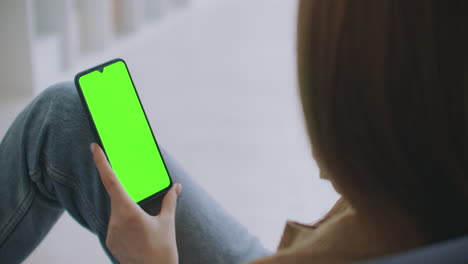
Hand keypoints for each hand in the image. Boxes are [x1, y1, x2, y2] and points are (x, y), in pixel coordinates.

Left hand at [90, 142, 181, 263]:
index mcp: (128, 212)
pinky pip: (116, 225)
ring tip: (146, 227)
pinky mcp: (110, 242)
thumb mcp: (168, 222)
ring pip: (117, 211)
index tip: (94, 147)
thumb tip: (177, 187)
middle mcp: (115, 221)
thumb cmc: (163, 250)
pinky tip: (139, 234)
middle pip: (117, 197)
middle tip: (139, 202)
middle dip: (127, 193)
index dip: (101, 162)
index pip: (111, 181)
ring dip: (129, 210)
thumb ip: (170, 201)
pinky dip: (126, 223)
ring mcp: (110, 233)